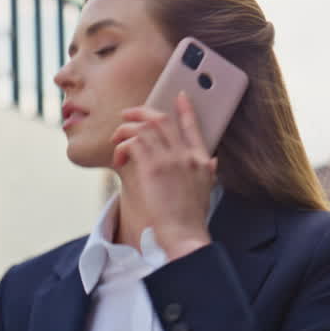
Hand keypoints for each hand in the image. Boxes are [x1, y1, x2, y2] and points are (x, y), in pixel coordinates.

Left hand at [111, 91, 215, 259]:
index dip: (185, 109)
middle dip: (141, 112)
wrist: (183, 234)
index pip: (193, 126)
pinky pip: (133, 143)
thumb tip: (213, 161)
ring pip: (144, 127)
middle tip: (127, 114)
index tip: (180, 96)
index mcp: (201, 159)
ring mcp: (170, 159)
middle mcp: (186, 155)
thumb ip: (208, 172)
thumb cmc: (190, 218)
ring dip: (126, 130)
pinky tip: (118, 158)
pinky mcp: (153, 167)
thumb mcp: (207, 190)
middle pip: (162, 120)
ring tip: (117, 140)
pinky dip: (122, 146)